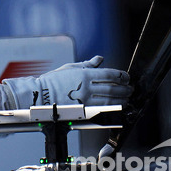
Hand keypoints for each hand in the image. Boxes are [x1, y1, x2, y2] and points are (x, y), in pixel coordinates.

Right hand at [3, 56, 131, 108]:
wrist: (40, 95)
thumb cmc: (53, 81)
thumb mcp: (70, 67)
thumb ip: (88, 64)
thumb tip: (100, 59)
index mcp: (84, 74)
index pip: (109, 74)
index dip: (121, 76)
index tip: (126, 77)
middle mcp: (86, 87)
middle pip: (113, 87)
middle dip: (125, 88)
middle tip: (130, 88)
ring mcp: (85, 100)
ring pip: (110, 100)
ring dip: (122, 99)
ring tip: (127, 98)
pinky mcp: (83, 110)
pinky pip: (102, 109)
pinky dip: (113, 108)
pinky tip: (118, 106)